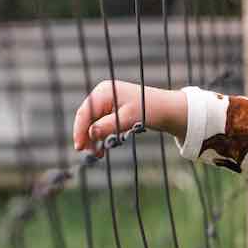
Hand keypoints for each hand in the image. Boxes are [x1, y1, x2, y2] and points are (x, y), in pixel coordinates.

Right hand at [72, 79, 186, 157]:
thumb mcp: (128, 118)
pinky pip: (102, 125)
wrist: (167, 110)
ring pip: (94, 124)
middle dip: (87, 136)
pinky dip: (102, 136)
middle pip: (87, 118)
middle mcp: (103, 95)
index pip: (85, 112)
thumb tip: (91, 134)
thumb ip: (109, 126)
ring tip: (98, 155)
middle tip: (88, 154)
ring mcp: (108, 103)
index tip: (79, 147)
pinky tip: (103, 149)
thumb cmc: (149, 110)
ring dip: (94, 139)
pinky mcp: (113, 112)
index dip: (80, 130)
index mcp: (103, 92)